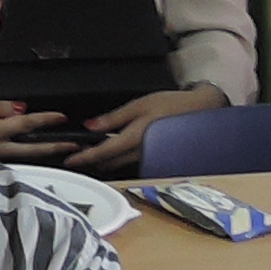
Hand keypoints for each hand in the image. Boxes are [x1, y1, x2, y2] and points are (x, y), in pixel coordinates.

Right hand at [0, 96, 83, 162]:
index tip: (62, 116)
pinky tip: (32, 160)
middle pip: (31, 149)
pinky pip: (9, 163)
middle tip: (74, 145)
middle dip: (54, 146)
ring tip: (61, 153)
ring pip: (22, 159)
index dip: (46, 120)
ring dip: (42, 156)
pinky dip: (24, 161)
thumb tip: (22, 107)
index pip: (26, 125)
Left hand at [62, 84, 228, 178]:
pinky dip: (118, 158)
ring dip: (105, 160)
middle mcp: (141, 153)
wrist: (200, 112)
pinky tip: (113, 151)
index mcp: (135, 138)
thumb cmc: (172, 105)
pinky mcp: (154, 159)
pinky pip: (131, 162)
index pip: (104, 152)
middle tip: (77, 155)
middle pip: (109, 163)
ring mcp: (149, 158)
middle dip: (92, 160)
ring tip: (92, 152)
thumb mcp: (140, 105)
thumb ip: (114, 117)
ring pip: (120, 164)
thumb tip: (90, 126)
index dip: (85, 157)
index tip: (70, 160)